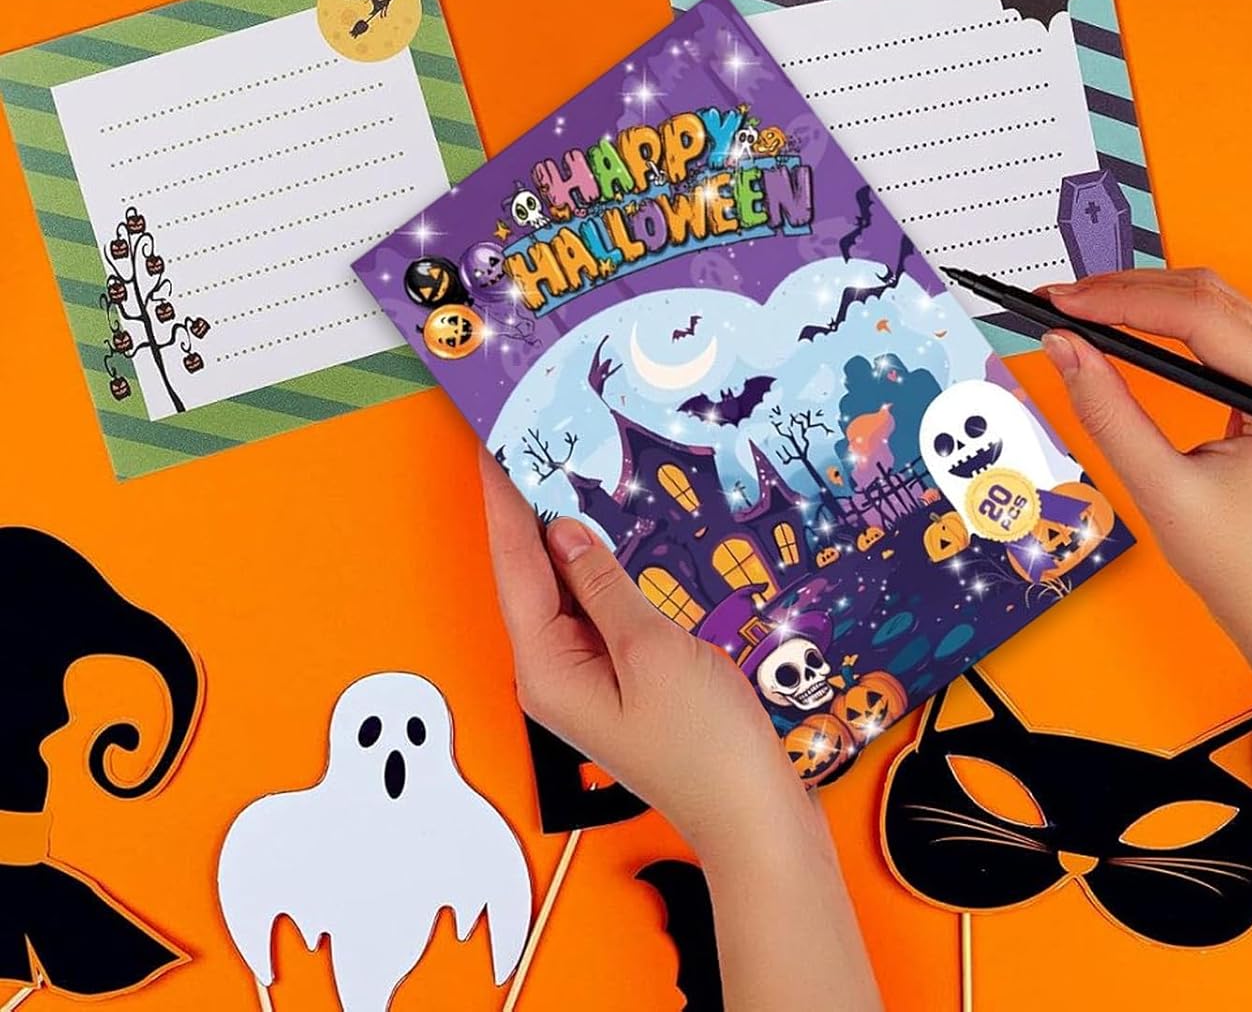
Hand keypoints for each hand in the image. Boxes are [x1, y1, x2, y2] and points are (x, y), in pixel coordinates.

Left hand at [478, 450, 809, 853]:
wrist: (751, 813)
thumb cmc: (704, 745)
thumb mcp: (652, 651)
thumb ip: (604, 586)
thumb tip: (563, 532)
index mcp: (547, 669)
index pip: (514, 566)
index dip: (505, 502)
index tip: (494, 448)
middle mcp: (553, 671)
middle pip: (529, 575)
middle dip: (527, 510)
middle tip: (530, 444)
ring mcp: (585, 675)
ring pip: (563, 588)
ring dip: (564, 534)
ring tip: (563, 471)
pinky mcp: (618, 676)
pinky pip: (595, 607)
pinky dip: (598, 566)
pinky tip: (611, 534)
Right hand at [1038, 268, 1251, 658]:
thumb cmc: (1240, 563)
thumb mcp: (1163, 490)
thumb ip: (1109, 414)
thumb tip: (1063, 348)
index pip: (1200, 318)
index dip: (1122, 302)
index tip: (1061, 303)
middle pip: (1206, 297)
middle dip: (1123, 292)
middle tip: (1056, 301)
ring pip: (1210, 301)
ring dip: (1139, 297)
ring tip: (1077, 307)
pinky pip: (1216, 325)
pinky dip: (1160, 317)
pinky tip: (1118, 321)